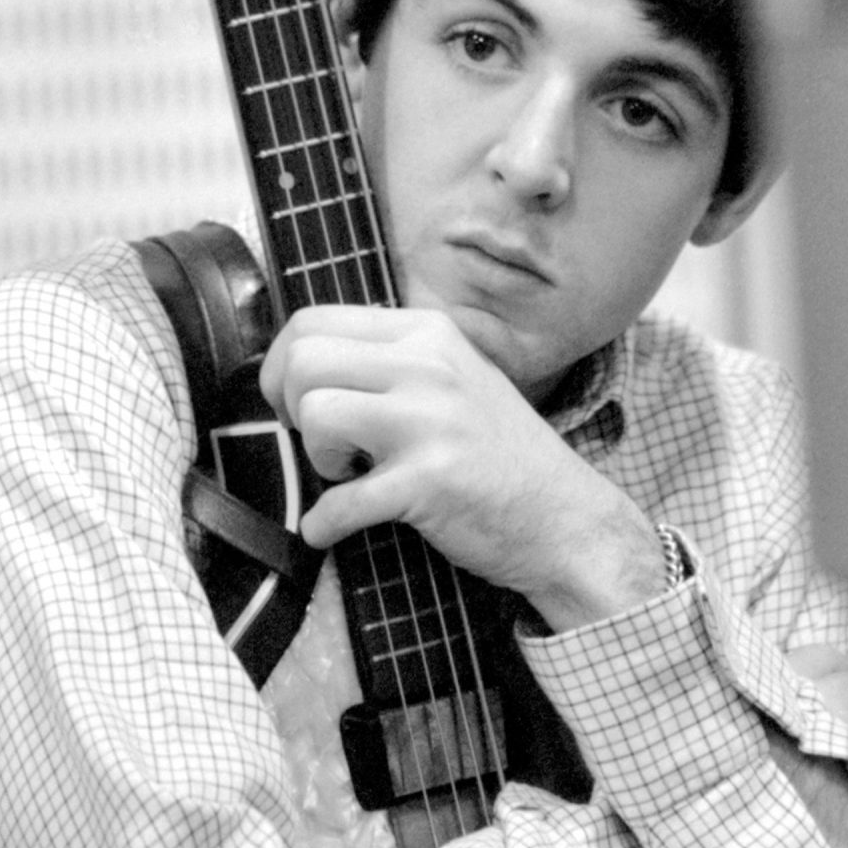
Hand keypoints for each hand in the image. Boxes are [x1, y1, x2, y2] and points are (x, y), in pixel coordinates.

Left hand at [258, 305, 666, 629]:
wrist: (565, 517)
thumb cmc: (498, 452)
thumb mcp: (452, 376)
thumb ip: (390, 359)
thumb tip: (300, 363)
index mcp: (427, 333)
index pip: (313, 320)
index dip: (283, 366)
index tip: (297, 403)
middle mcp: (428, 365)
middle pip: (304, 360)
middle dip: (291, 408)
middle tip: (322, 441)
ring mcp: (431, 421)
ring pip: (315, 414)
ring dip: (316, 458)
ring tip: (350, 474)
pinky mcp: (429, 482)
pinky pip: (338, 502)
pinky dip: (323, 525)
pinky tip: (335, 527)